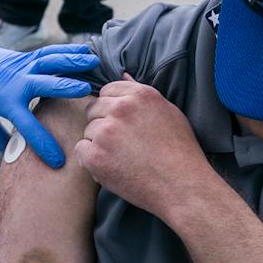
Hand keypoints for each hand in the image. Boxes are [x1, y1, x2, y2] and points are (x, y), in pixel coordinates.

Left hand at [0, 36, 96, 166]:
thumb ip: (0, 138)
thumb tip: (16, 157)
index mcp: (3, 100)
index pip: (27, 125)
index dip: (43, 144)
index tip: (58, 160)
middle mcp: (15, 81)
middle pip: (43, 84)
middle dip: (65, 88)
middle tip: (87, 94)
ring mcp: (22, 65)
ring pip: (50, 61)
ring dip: (72, 60)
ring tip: (94, 61)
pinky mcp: (25, 57)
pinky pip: (49, 52)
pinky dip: (67, 50)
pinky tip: (84, 49)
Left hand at [73, 79, 211, 220]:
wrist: (182, 187)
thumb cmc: (181, 152)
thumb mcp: (168, 112)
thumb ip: (141, 93)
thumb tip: (122, 75)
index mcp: (140, 94)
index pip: (107, 91)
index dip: (112, 109)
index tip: (123, 125)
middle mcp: (121, 108)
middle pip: (93, 109)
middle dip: (103, 124)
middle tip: (122, 145)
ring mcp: (106, 132)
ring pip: (87, 131)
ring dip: (98, 144)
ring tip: (122, 159)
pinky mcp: (95, 155)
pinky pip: (81, 150)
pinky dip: (91, 160)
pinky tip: (112, 168)